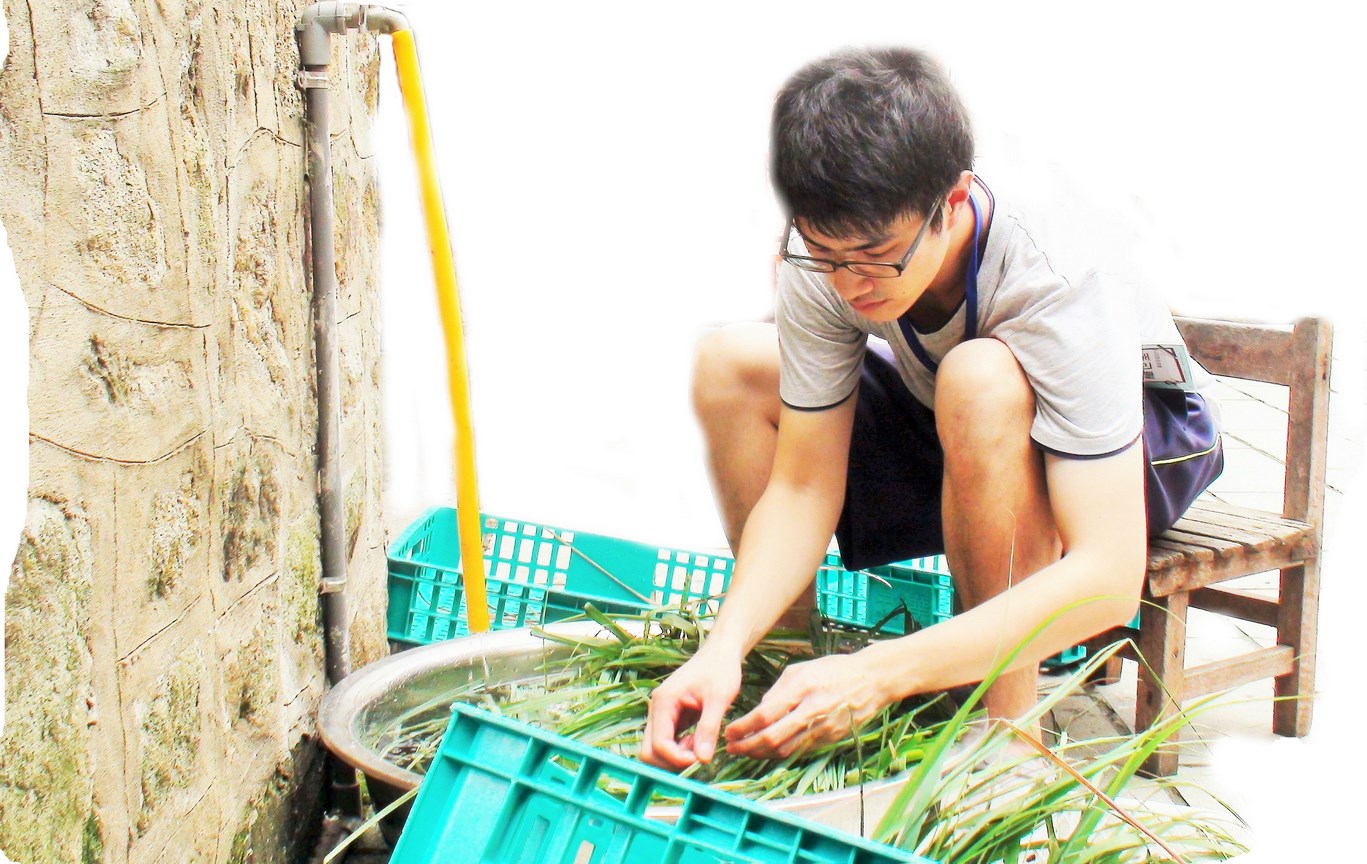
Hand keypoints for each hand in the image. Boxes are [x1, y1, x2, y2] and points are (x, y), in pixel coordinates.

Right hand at [640, 648, 741, 769]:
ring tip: (700, 744)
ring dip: (676, 756)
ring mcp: (660, 714)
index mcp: (664, 701)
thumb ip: (709, 728)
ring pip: (655, 749)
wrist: (720, 653)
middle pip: (649, 751)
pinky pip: (666, 743)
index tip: (700, 757)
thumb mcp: (719, 698)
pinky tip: (698, 740)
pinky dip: (680, 750)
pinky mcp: (669, 718)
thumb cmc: (721, 670)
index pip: (658, 744)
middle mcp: (656, 709)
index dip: (677, 758)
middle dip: (672, 761)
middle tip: (698, 753)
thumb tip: (702, 760)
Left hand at [723, 652, 887, 758]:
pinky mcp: (830, 740)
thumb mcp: (802, 669)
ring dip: (761, 755)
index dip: (744, 726)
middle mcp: (811, 711)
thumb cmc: (833, 670)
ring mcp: (822, 728)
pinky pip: (800, 751)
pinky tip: (767, 753)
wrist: (871, 680)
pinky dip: (780, 754)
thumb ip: (778, 690)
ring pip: (785, 750)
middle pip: (772, 738)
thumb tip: (759, 710)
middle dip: (747, 747)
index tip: (729, 731)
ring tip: (744, 753)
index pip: (766, 714)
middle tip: (731, 748)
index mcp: (802, 688)